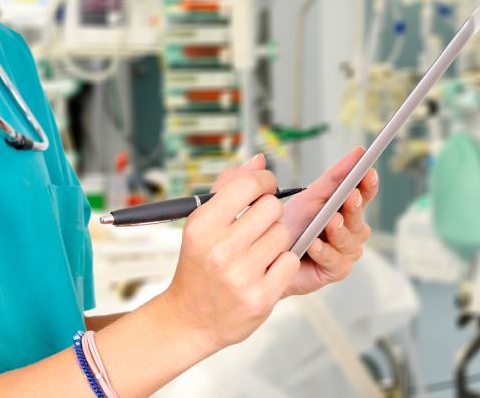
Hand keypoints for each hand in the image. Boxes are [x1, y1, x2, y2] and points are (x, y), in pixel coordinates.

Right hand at [159, 155, 299, 357]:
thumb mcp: (201, 223)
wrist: (189, 319)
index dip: (265, 181)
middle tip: (260, 224)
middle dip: (271, 212)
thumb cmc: (199, 265)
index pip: (248, 185)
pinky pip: (290, 261)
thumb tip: (259, 160)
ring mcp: (241, 277)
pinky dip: (282, 263)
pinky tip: (266, 269)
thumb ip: (229, 187)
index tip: (266, 188)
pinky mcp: (261, 298)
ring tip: (259, 250)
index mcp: (202, 226)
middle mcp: (220, 251)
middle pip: (272, 207)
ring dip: (277, 239)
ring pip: (284, 234)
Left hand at [279, 146, 377, 297]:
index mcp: (346, 209)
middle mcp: (350, 231)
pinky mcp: (336, 271)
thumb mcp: (311, 195)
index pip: (364, 194)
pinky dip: (324, 252)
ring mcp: (345, 251)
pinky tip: (314, 245)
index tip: (368, 172)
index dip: (368, 184)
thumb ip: (335, 176)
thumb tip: (358, 153)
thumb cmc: (290, 224)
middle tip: (350, 196)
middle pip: (360, 218)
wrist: (266, 253)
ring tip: (330, 221)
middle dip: (355, 207)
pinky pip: (336, 262)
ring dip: (339, 231)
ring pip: (351, 241)